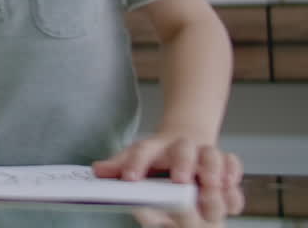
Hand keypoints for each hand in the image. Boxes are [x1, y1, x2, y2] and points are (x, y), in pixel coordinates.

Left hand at [94, 136, 243, 222]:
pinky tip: (230, 194)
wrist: (188, 139)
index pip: (142, 150)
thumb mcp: (134, 159)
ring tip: (211, 187)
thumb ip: (119, 167)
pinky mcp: (225, 163)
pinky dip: (233, 178)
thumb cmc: (157, 157)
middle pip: (183, 149)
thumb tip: (97, 170)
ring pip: (212, 155)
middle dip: (183, 163)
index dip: (134, 163)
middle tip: (180, 181)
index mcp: (155, 147)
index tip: (129, 179)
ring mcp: (204, 153)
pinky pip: (233, 165)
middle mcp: (181, 147)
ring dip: (213, 170)